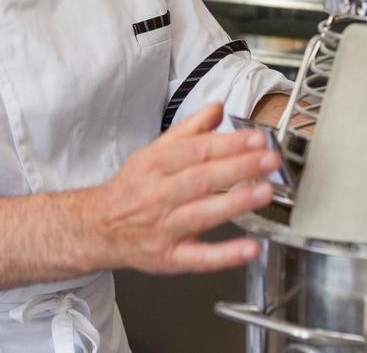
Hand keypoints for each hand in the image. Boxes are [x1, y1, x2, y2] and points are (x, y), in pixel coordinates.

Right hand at [84, 103, 279, 273]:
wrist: (97, 228)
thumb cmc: (133, 189)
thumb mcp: (154, 152)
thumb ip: (189, 130)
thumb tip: (218, 108)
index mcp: (155, 164)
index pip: (196, 150)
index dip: (229, 143)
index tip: (257, 138)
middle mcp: (158, 195)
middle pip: (201, 179)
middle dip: (239, 168)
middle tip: (269, 160)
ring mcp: (163, 228)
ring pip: (202, 214)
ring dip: (236, 203)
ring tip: (265, 192)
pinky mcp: (168, 258)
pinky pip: (199, 258)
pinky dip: (225, 254)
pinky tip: (250, 247)